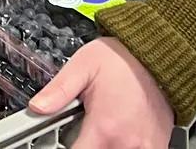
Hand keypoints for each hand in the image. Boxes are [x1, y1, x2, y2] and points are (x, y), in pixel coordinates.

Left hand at [29, 38, 173, 148]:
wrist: (158, 55)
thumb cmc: (123, 59)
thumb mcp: (82, 66)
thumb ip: (58, 90)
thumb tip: (37, 106)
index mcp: (104, 126)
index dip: (67, 147)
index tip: (63, 140)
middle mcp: (127, 142)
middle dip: (86, 145)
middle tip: (82, 129)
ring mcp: (145, 148)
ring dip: (106, 146)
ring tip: (102, 130)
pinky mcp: (158, 146)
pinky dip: (125, 146)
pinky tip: (120, 134)